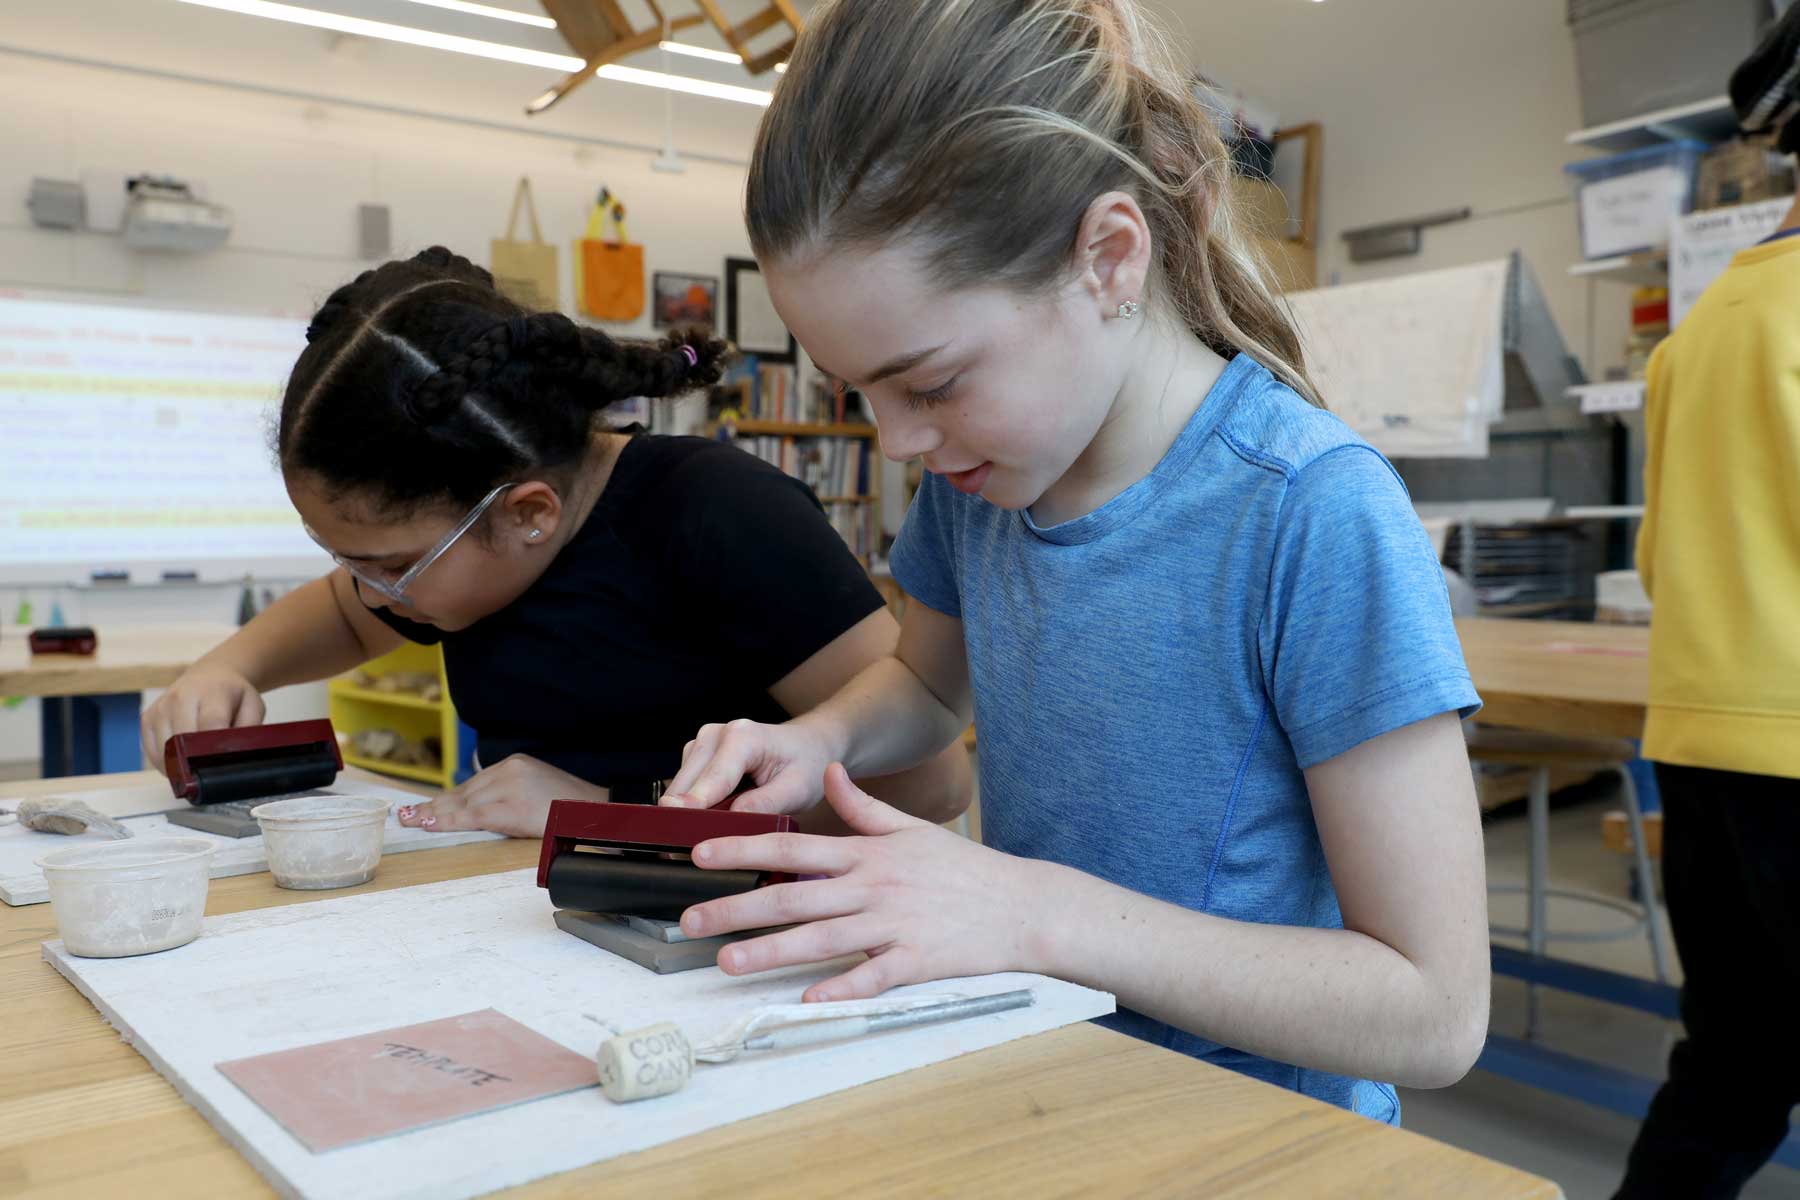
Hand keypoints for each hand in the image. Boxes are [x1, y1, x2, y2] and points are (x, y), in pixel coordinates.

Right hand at [140, 662, 265, 770]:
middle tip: (209, 770)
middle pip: (182, 742)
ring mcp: (160, 708)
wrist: (210, 676)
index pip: (210, 725)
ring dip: (180, 765)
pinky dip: (166, 763)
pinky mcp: (146, 719)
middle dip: (196, 762)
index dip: (215, 749)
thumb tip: (237, 754)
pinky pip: (152, 753)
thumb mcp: (252, 706)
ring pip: (165, 752)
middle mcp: (180, 697)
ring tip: (197, 763)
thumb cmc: (232, 695)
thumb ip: (249, 729)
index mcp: (210, 692)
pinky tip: (182, 760)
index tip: (220, 765)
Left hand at [396, 754, 603, 837]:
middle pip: (464, 792)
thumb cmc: (570, 810)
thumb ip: (508, 796)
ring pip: (464, 803)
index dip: (446, 799)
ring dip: (434, 814)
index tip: (422, 807)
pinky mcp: (512, 805)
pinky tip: (430, 823)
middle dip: (433, 806)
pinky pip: (474, 816)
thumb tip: (476, 812)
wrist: (597, 813)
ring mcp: (511, 785)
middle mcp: (510, 769)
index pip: (474, 785)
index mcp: (516, 764)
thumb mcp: (537, 793)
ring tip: (410, 821)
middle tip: (404, 815)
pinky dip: (449, 821)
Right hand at [662, 717, 835, 815]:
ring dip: (690, 812)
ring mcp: (703, 743)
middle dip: (689, 816)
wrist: (808, 745)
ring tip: (715, 832)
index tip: (678, 828)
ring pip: (680, 788)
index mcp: (743, 737)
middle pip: (686, 784)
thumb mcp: (797, 789)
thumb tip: (732, 820)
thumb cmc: (805, 764)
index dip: (694, 806)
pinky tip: (715, 816)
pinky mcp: (697, 755)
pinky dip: (694, 806)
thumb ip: (764, 804)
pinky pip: (684, 788)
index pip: (712, 779)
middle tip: (699, 851)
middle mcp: (716, 734)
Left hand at [678, 764, 1038, 1000]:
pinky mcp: (916, 960)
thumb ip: (863, 807)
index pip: (793, 846)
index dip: (743, 849)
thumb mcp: (911, 829)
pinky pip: (871, 977)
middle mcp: (873, 887)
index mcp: (867, 853)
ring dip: (770, 952)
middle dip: (736, 908)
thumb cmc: (963, 869)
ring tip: (727, 962)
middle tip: (690, 921)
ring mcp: (893, 924)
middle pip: (793, 896)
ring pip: (821, 939)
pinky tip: (806, 999)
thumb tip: (832, 775)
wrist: (1022, 905)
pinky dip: (840, 987)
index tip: (699, 855)